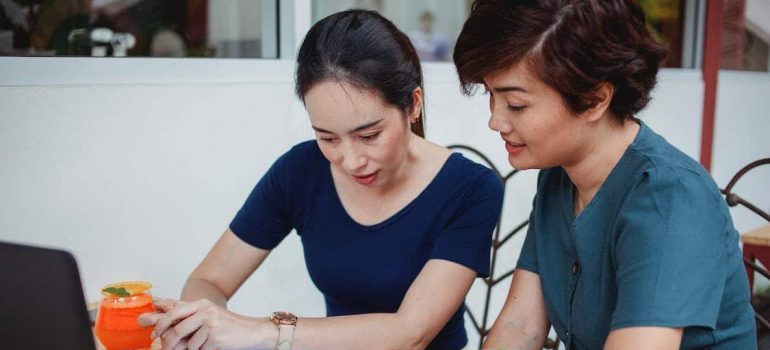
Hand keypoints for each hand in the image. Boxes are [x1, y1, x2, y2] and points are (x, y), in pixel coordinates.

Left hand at [138, 298, 277, 349]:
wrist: (252, 332)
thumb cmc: (229, 326)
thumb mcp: (210, 316)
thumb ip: (191, 316)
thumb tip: (166, 320)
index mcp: (201, 304)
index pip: (174, 311)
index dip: (161, 322)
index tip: (153, 332)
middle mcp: (205, 311)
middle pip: (175, 327)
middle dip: (167, 341)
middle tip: (165, 348)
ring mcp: (210, 323)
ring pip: (186, 342)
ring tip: (198, 347)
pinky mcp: (215, 337)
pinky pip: (198, 349)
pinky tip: (210, 347)